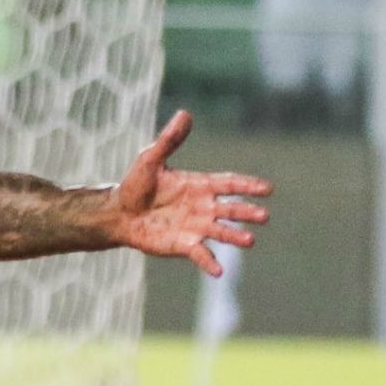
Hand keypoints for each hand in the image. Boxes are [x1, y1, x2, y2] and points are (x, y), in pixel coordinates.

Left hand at [109, 111, 271, 276]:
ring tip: (250, 240)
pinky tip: (219, 271)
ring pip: (221, 232)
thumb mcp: (150, 160)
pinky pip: (201, 254)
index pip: (228, 184)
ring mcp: (195, 227)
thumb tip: (185, 113)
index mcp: (198, 185)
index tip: (268, 189)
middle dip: (246, 212)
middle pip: (230, 209)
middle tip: (264, 216)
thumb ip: (169, 140)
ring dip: (235, 236)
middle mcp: (202, 206)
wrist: (118, 213)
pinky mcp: (184, 244)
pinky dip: (210, 262)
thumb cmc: (135, 185)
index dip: (247, 186)